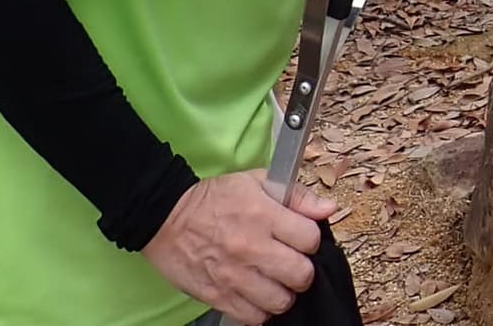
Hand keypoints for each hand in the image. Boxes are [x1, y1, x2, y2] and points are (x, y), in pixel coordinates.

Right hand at [141, 169, 335, 323]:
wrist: (165, 216)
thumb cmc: (214, 198)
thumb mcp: (257, 181)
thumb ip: (297, 195)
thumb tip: (327, 209)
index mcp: (263, 216)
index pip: (310, 239)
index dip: (311, 240)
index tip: (301, 239)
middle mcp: (251, 248)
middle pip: (301, 275)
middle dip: (303, 270)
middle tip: (292, 264)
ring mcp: (234, 276)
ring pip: (280, 301)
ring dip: (283, 293)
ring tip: (275, 282)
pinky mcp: (217, 296)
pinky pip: (252, 317)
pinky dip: (260, 310)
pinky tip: (257, 295)